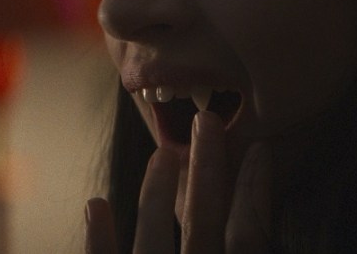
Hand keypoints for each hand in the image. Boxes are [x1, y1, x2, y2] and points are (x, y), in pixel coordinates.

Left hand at [86, 111, 271, 253]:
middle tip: (207, 120)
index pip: (249, 233)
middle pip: (203, 220)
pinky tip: (96, 203)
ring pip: (153, 236)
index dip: (256, 189)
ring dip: (156, 191)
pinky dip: (99, 236)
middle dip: (207, 167)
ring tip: (161, 153)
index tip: (260, 148)